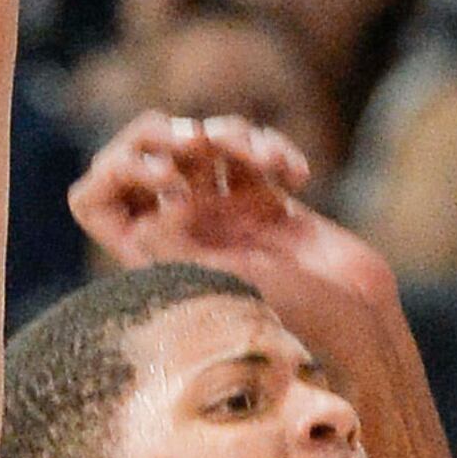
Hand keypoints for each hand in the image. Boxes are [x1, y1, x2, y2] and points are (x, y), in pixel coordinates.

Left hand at [70, 114, 394, 317]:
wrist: (360, 321)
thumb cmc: (298, 315)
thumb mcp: (234, 279)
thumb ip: (181, 246)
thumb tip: (147, 212)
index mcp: (156, 256)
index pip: (96, 203)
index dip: (114, 175)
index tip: (165, 179)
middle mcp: (180, 231)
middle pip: (145, 157)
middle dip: (172, 138)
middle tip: (202, 143)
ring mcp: (222, 212)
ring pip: (203, 143)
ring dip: (231, 136)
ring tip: (260, 157)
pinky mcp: (263, 200)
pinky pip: (250, 149)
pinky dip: (272, 148)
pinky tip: (297, 174)